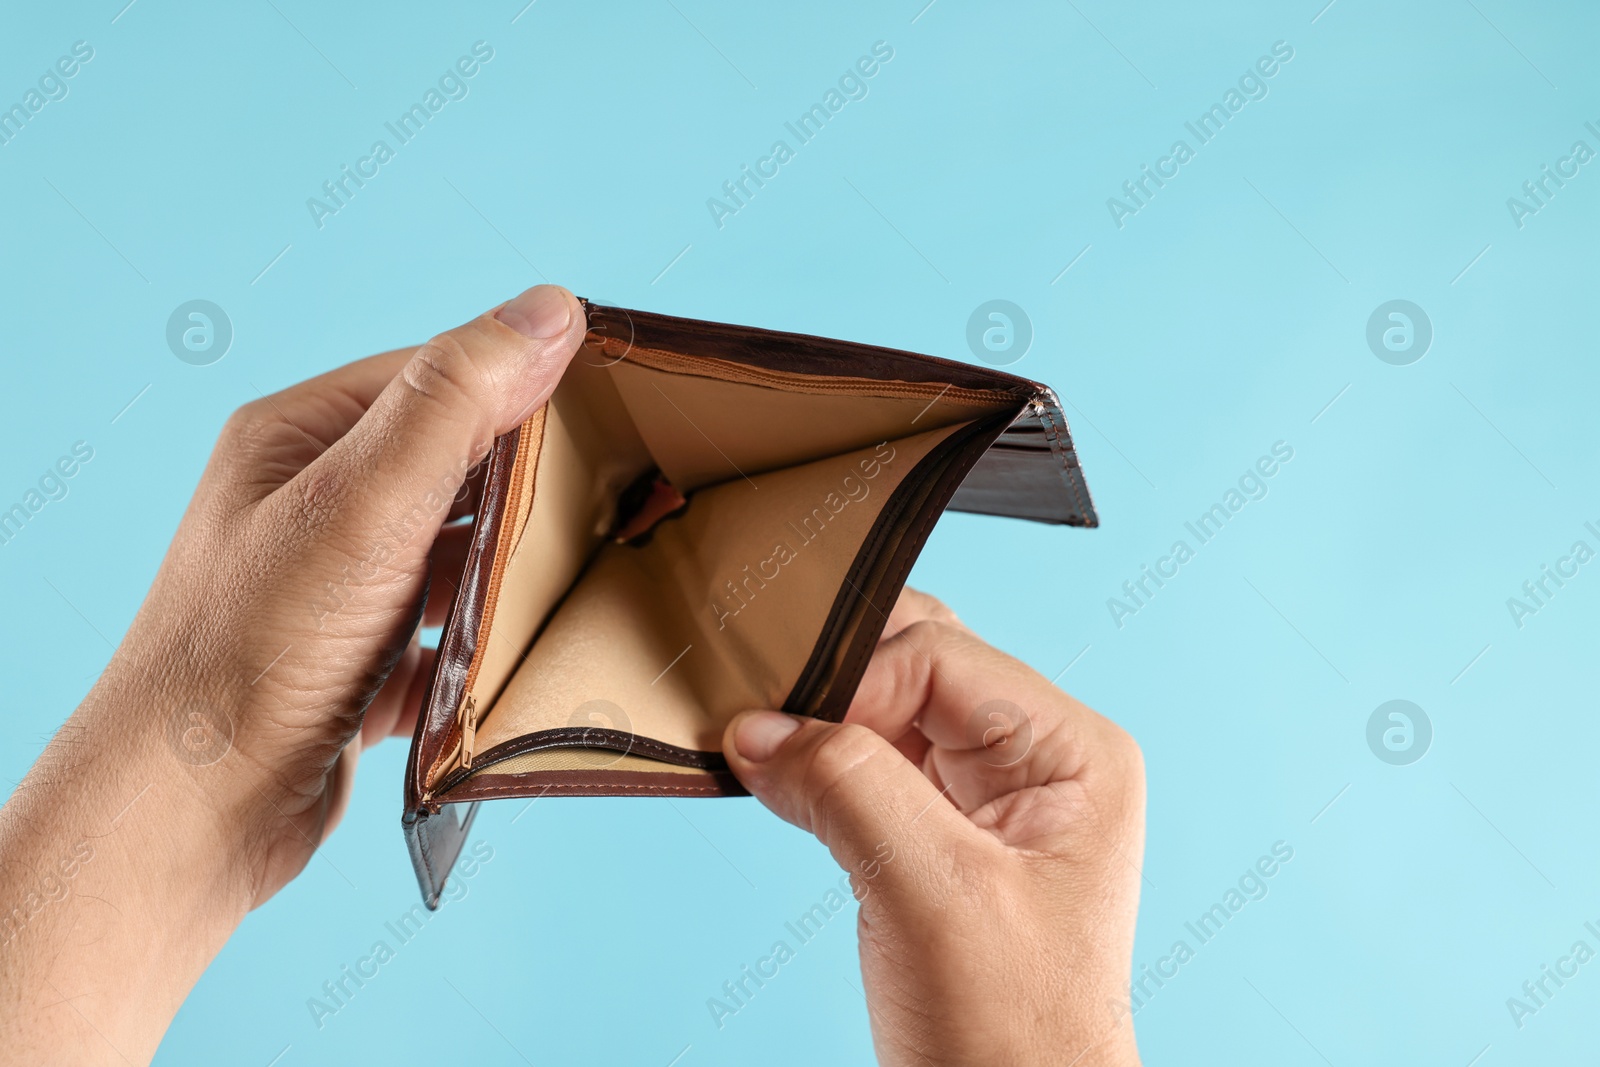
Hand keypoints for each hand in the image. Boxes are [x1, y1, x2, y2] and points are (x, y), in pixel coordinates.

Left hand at [0, 285, 586, 1064]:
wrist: (187, 817)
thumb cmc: (254, 649)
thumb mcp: (364, 505)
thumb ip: (457, 404)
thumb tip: (551, 308)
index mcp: (302, 439)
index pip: (437, 377)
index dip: (525, 384)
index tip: (618, 405)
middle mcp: (315, 507)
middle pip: (455, 468)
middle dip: (532, 483)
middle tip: (620, 496)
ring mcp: (337, 590)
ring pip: (458, 556)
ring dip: (516, 569)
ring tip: (587, 575)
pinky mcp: (360, 668)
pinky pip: (449, 637)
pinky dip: (490, 646)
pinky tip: (528, 658)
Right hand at [722, 589, 1145, 1066]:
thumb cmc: (1013, 1032)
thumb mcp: (933, 893)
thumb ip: (849, 787)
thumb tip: (758, 728)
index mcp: (1071, 751)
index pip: (940, 659)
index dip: (852, 682)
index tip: (776, 727)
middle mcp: (1035, 758)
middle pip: (915, 667)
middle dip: (834, 686)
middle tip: (760, 715)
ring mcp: (985, 797)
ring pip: (884, 713)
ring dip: (819, 729)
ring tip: (761, 753)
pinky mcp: (936, 836)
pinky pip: (867, 769)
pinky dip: (817, 770)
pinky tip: (777, 784)